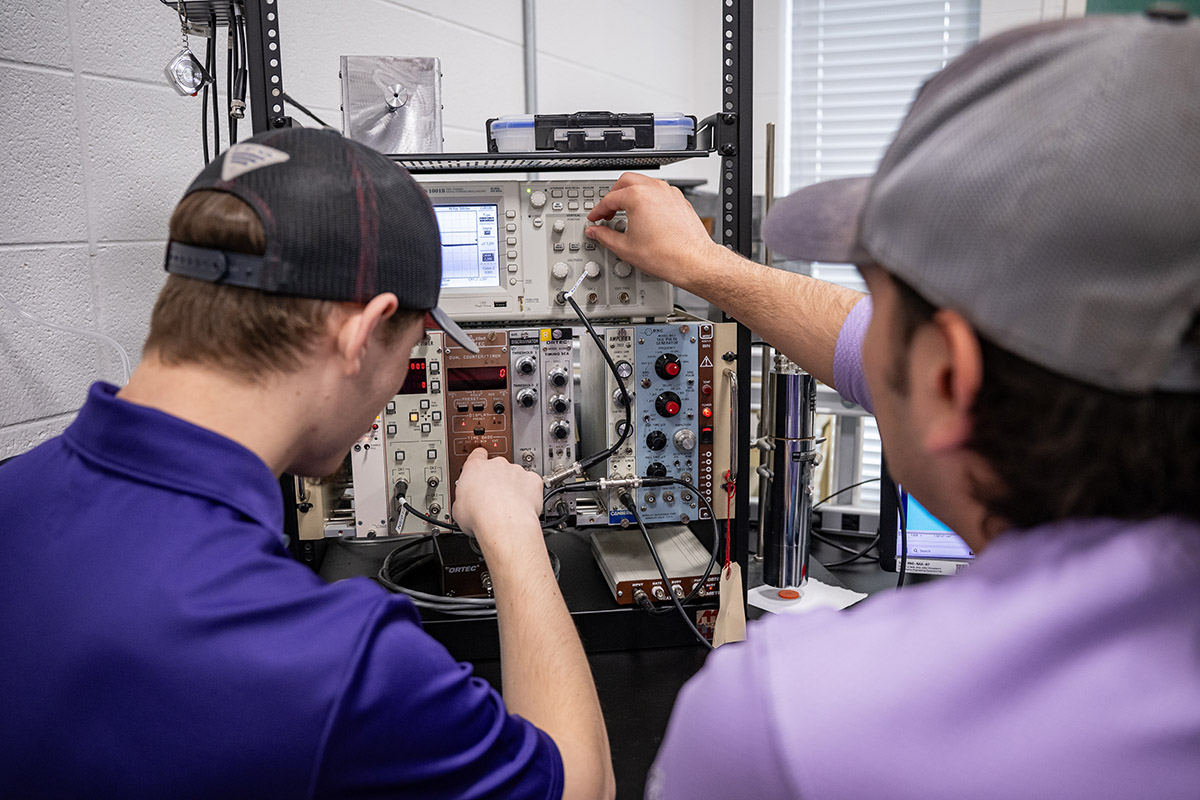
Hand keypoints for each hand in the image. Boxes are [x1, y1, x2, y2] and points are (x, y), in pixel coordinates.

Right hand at [451, 448, 544, 557]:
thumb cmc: (479, 515)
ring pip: (516, 475)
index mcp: (475, 467)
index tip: (479, 465)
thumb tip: (464, 506)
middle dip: (496, 479)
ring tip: (509, 505)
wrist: (502, 523)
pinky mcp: (532, 481)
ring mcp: (516, 471)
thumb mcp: (458, 509)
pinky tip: (524, 504)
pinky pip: (532, 483)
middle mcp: (497, 465)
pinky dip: (530, 492)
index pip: (477, 455)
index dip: (478, 459)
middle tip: (493, 497)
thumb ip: (463, 499)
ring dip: (513, 486)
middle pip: (498, 466)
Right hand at [585, 173, 720, 291]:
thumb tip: (595, 232)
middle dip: (613, 195)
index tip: (595, 218)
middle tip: (608, 211)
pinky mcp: (680, 200)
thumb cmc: (666, 255)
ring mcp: (670, 193)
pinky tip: (645, 215)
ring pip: (644, 183)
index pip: (610, 198)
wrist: (693, 261)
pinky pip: (659, 192)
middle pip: (626, 181)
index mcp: (637, 196)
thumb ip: (605, 236)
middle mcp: (654, 189)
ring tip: (625, 212)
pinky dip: (648, 198)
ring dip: (631, 194)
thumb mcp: (625, 248)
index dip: (598, 210)